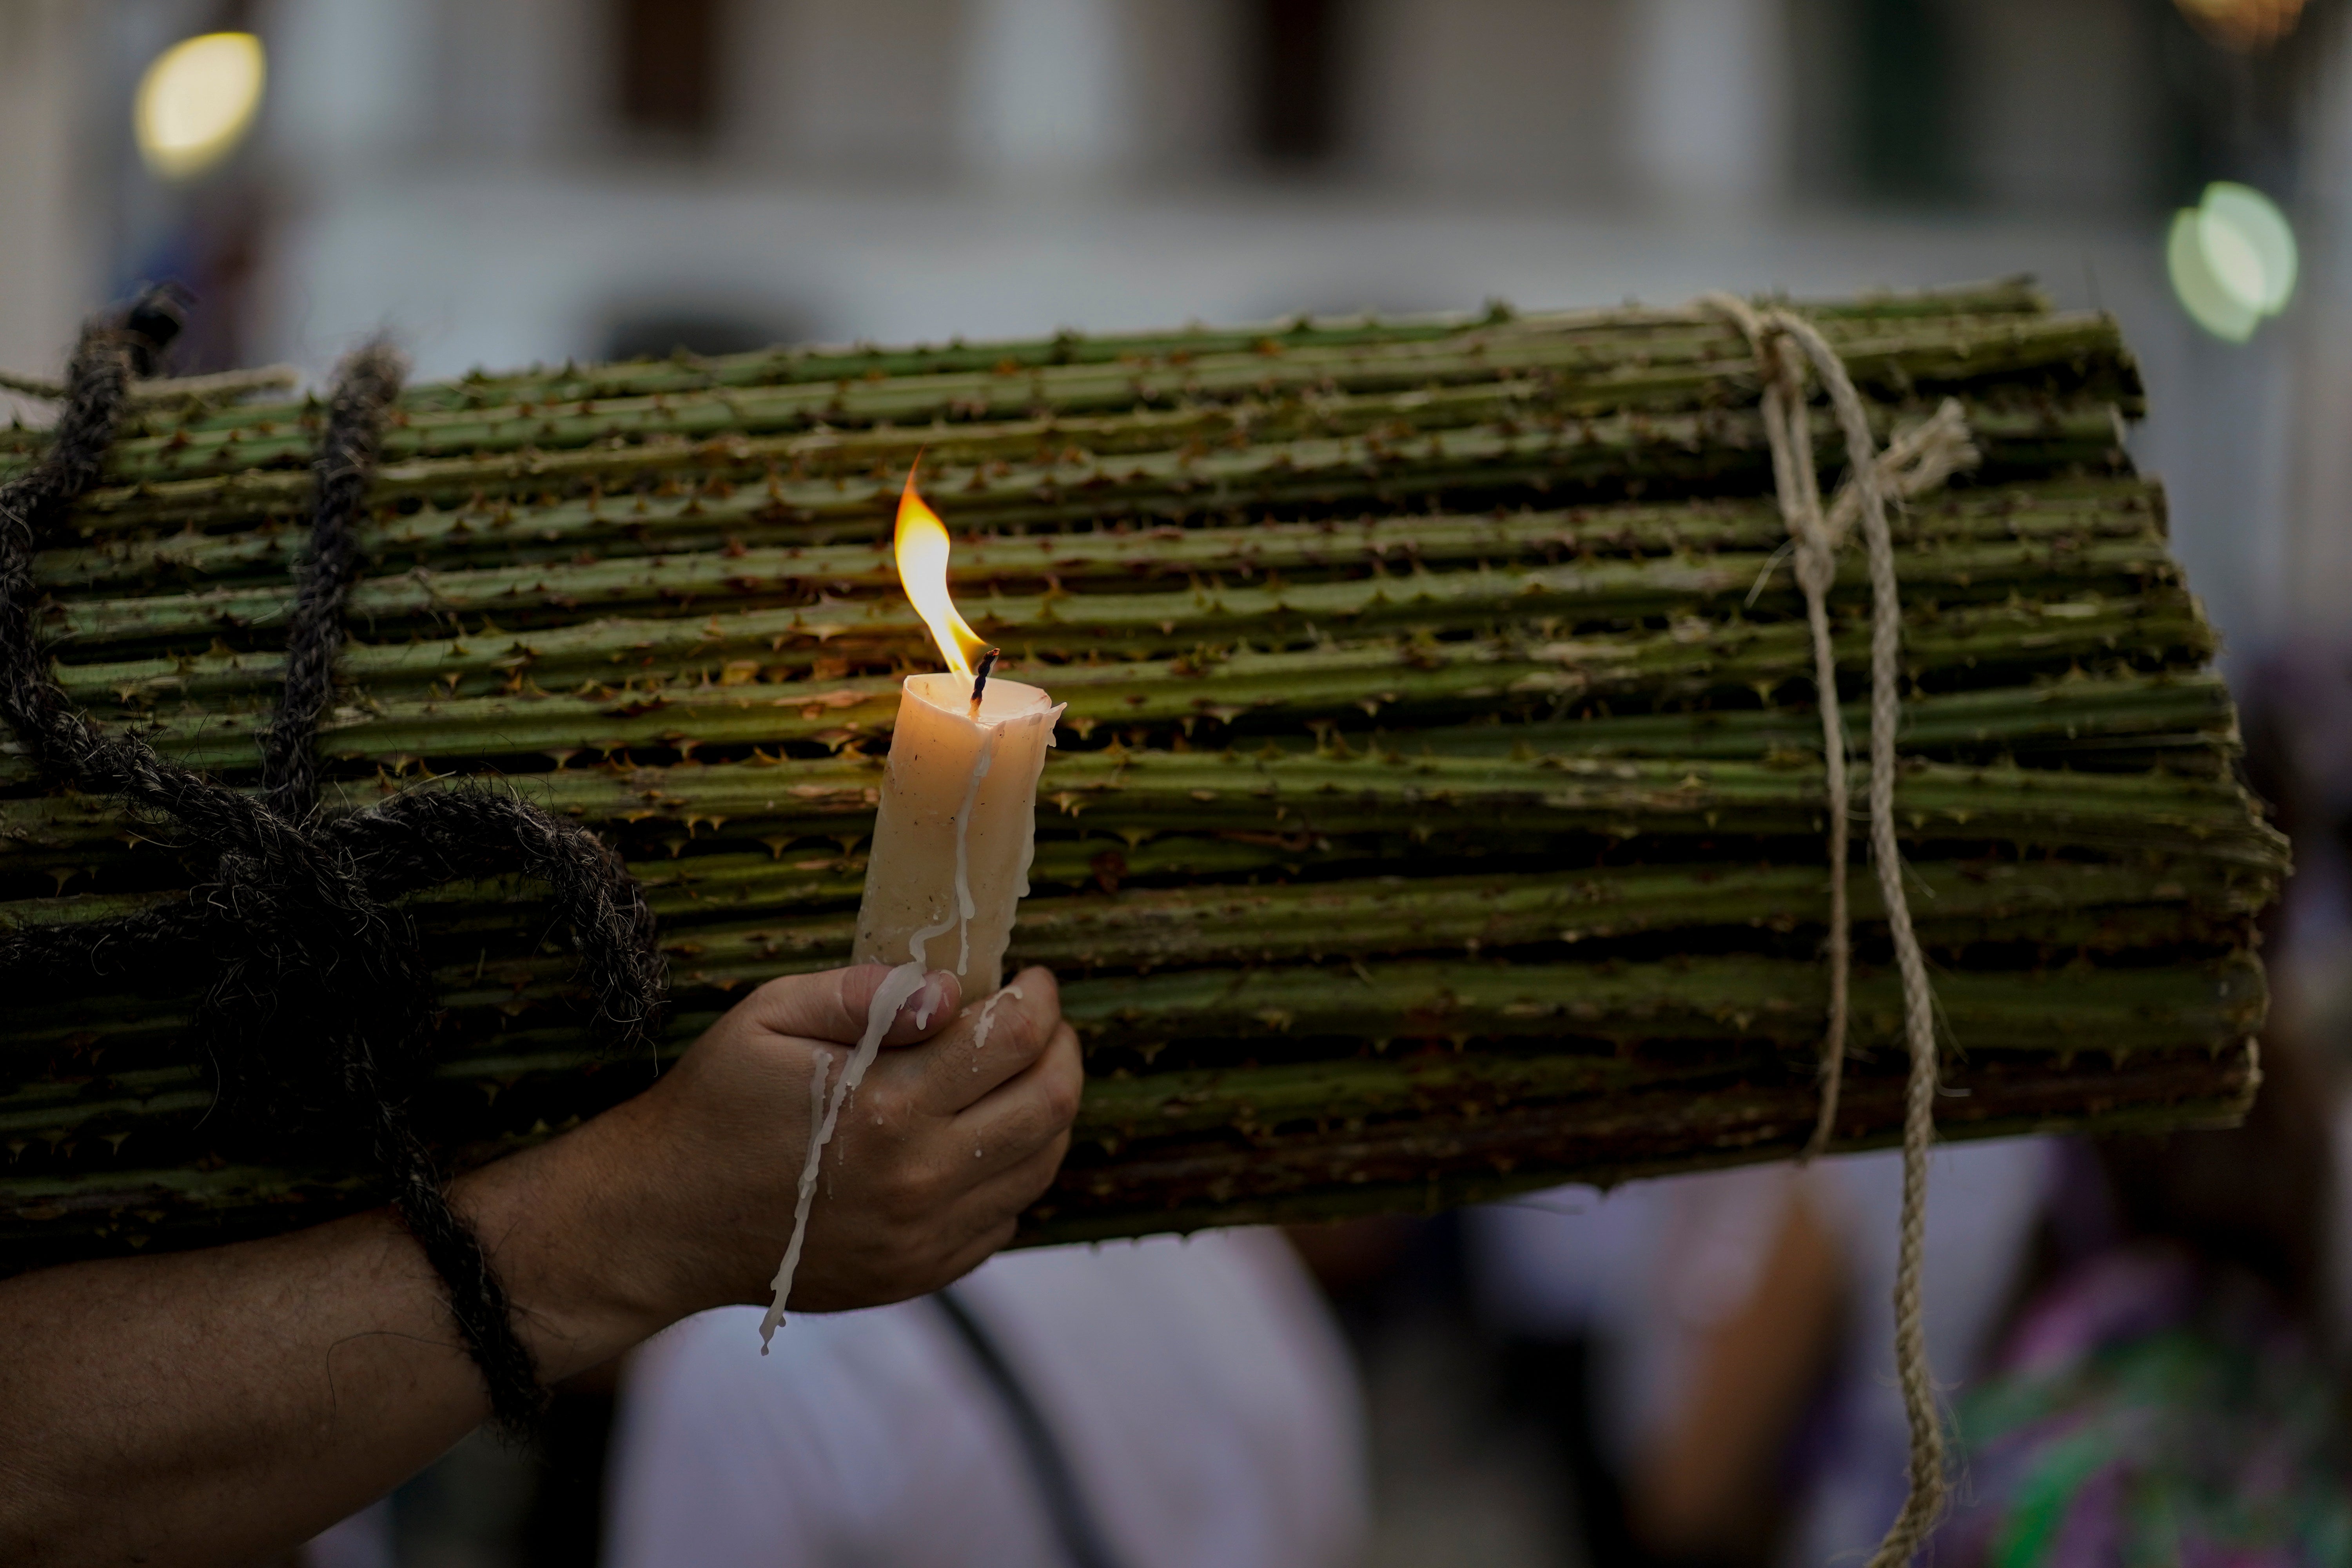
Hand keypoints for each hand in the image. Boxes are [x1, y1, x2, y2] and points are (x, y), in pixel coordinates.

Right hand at [536, 964, 1081, 1335]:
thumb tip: (950, 990)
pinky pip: (1004, 1219)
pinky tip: (980, 1140)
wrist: (666, 1220)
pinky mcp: (919, 1273)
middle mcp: (920, 1180)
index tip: (1031, 978)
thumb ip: (864, 994)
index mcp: (887, 1107)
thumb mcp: (767, 1017)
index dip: (1038, 997)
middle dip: (1062, 1049)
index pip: (1014, 1039)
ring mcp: (925, 1237)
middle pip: (1051, 1105)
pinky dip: (1013, 1172)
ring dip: (1048, 1109)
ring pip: (1040, 1166)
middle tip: (1040, 1021)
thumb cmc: (714, 1105)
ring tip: (1018, 1074)